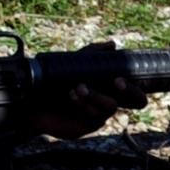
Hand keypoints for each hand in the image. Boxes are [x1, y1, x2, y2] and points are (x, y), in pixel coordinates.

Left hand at [29, 40, 148, 138]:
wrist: (32, 100)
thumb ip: (92, 53)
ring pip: (111, 106)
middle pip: (137, 101)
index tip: (120, 77)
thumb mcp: (71, 64)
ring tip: (78, 87)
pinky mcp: (89, 125)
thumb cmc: (54, 81)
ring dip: (96, 95)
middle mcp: (109, 99)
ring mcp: (100, 113)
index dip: (135, 85)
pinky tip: (72, 95)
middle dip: (130, 91)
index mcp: (109, 85)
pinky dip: (84, 104)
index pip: (135, 87)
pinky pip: (95, 116)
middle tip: (117, 82)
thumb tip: (113, 44)